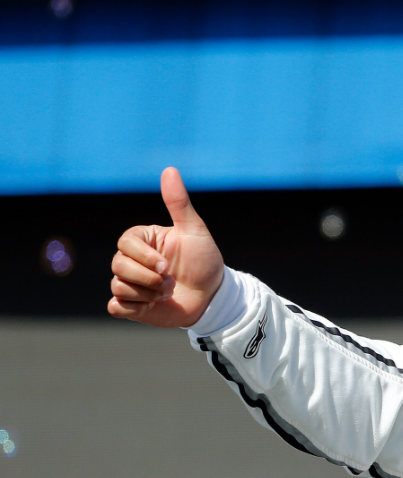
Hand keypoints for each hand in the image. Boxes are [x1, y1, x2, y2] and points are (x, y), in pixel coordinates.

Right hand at [107, 167, 225, 327]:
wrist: (213, 297)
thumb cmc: (204, 261)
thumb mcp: (195, 230)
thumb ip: (178, 202)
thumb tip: (169, 169)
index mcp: (143, 240)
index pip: (124, 243)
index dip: (144, 257)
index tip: (166, 266)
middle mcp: (132, 260)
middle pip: (118, 266)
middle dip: (149, 279)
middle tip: (171, 282)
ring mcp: (130, 283)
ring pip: (119, 287)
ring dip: (147, 294)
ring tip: (167, 293)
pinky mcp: (131, 306)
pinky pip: (116, 307)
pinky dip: (134, 308)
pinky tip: (152, 306)